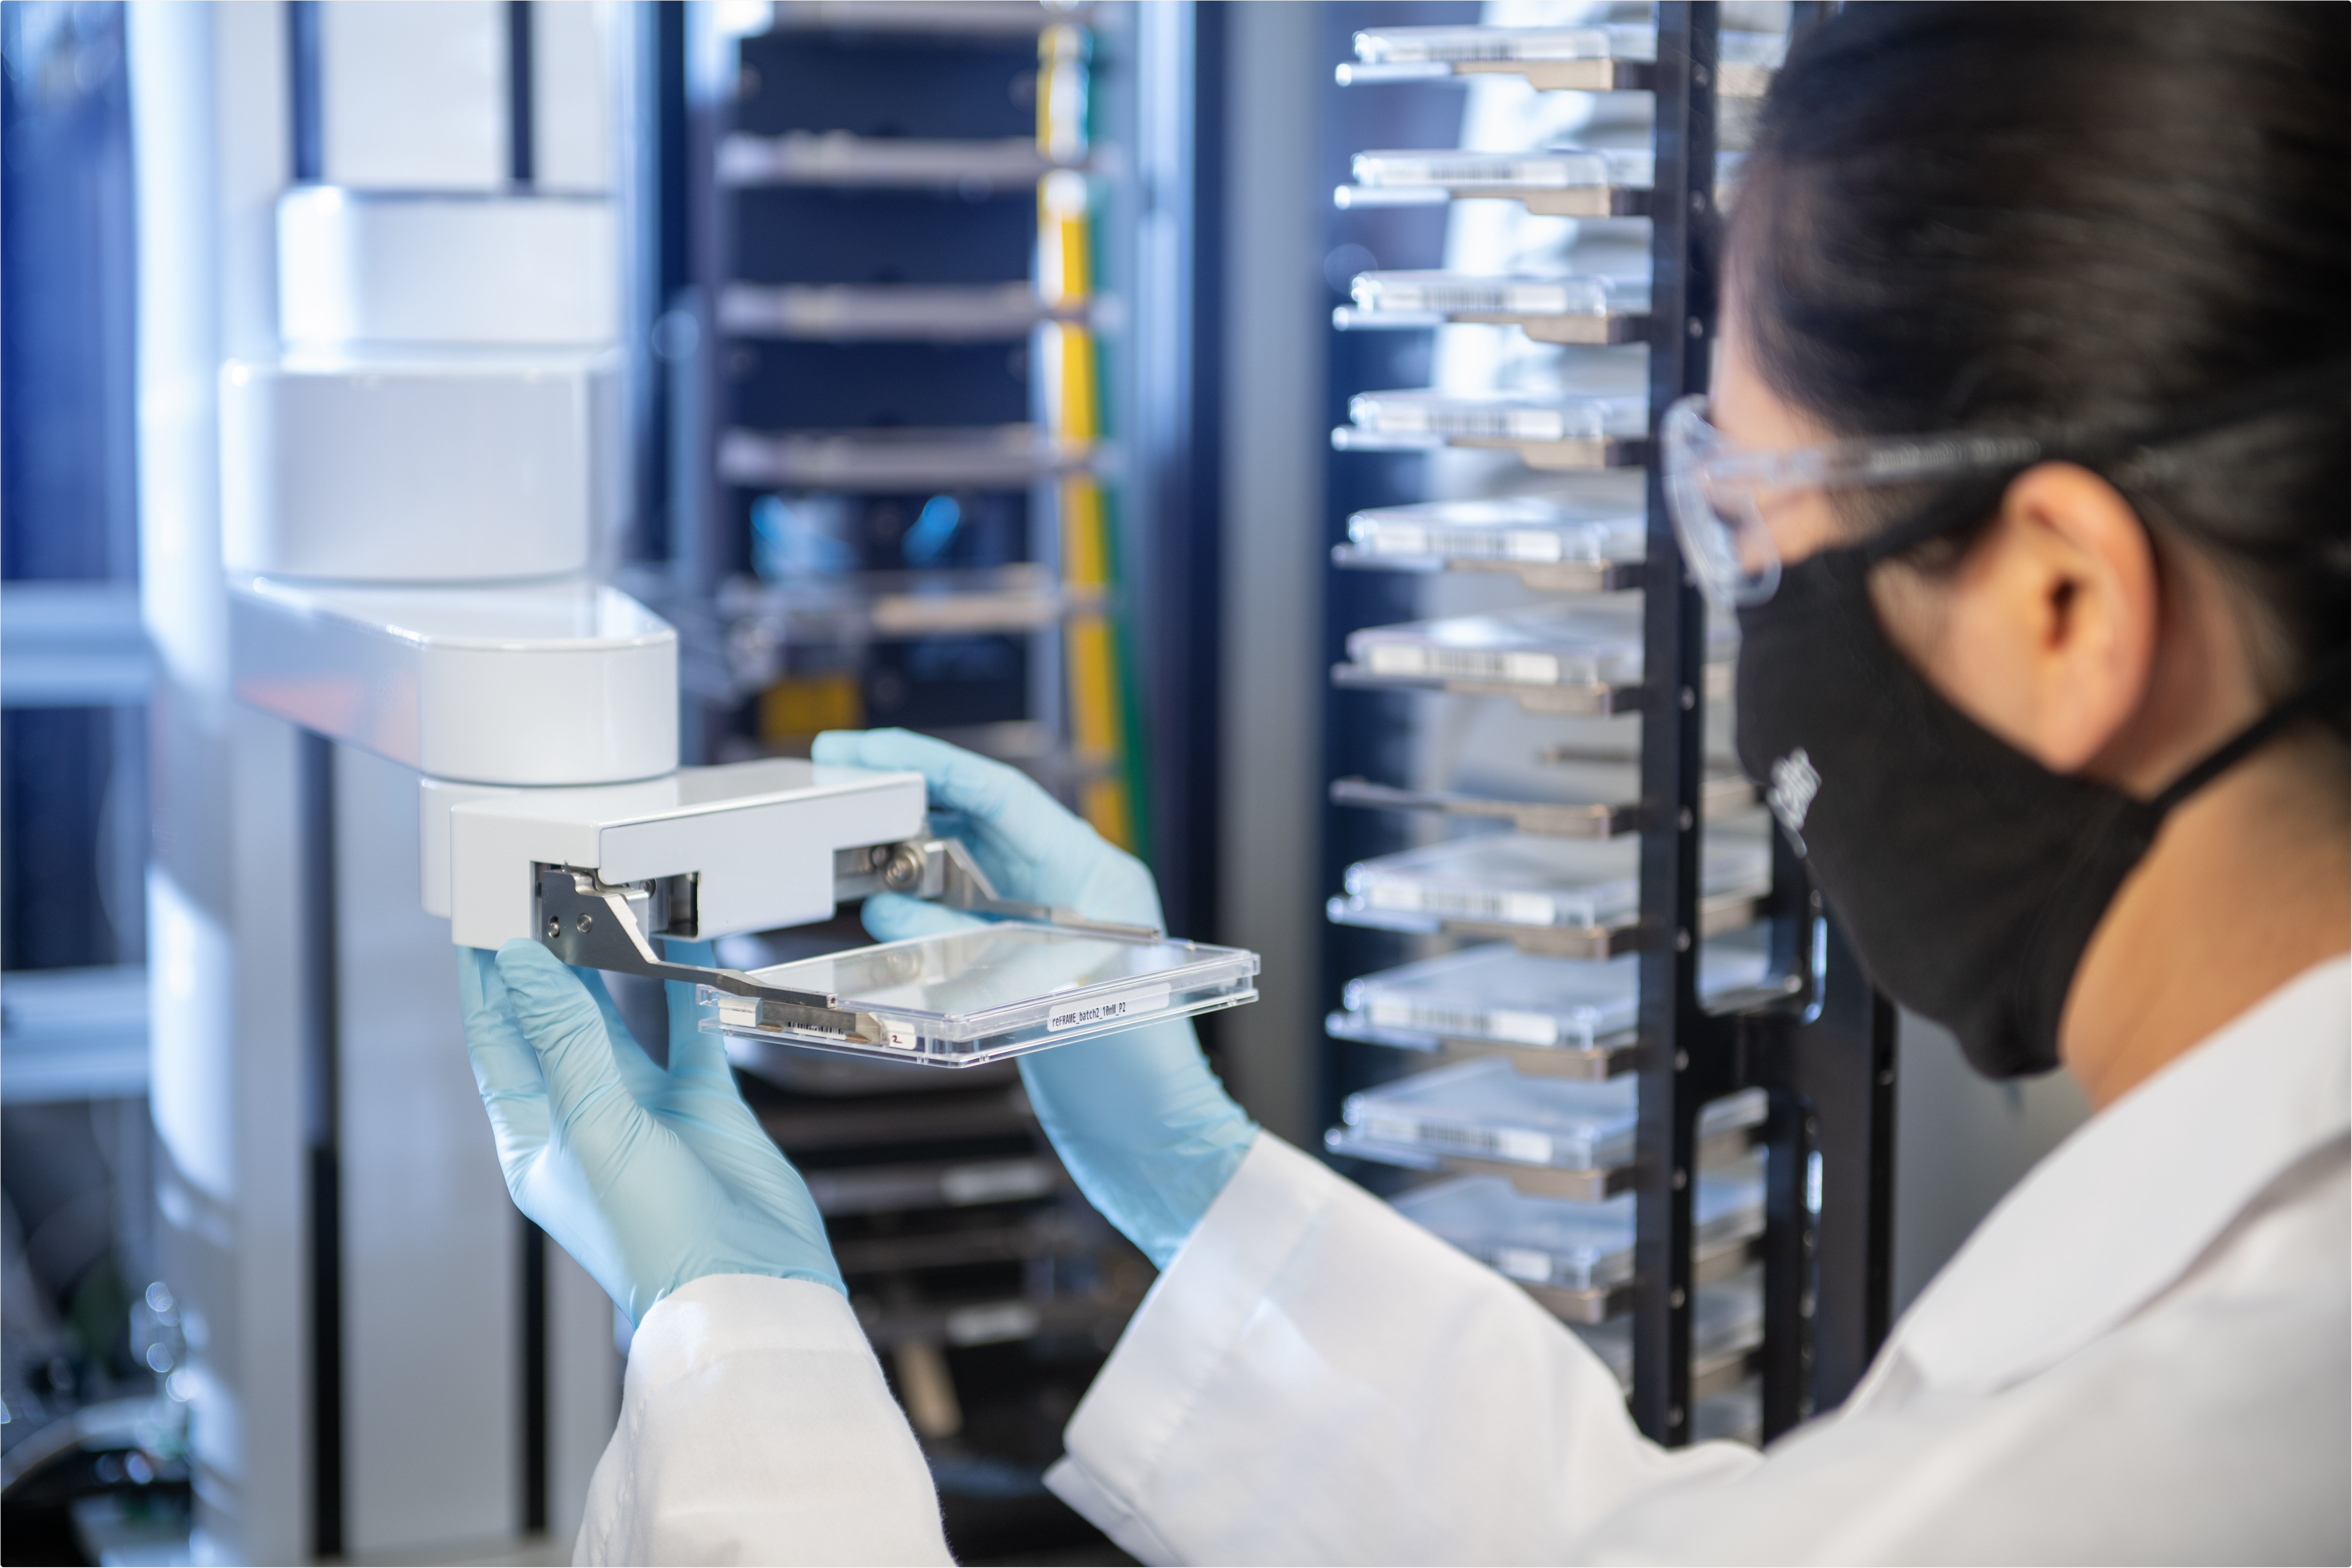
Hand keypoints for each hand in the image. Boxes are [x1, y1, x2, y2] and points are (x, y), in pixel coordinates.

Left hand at [459, 938, 841, 1323]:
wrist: (746, 1285)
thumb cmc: (654, 1237)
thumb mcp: (594, 1127)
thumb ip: (564, 1039)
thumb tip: (520, 964)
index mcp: (536, 1136)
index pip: (499, 1039)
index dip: (489, 981)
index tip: (486, 921)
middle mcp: (586, 1119)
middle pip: (558, 1023)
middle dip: (550, 963)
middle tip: (549, 896)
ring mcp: (646, 1111)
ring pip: (623, 1020)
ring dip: (617, 969)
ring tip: (611, 910)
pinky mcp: (703, 1107)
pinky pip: (692, 1033)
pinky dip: (688, 990)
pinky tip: (688, 950)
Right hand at [812, 728, 1256, 1267]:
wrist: (1152, 1141)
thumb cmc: (1129, 1071)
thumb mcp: (1043, 993)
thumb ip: (958, 947)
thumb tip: (883, 907)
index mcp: (1093, 874)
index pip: (1002, 795)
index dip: (931, 763)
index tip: (864, 749)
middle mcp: (1069, 888)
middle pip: (977, 820)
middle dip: (909, 798)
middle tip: (837, 783)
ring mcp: (1046, 926)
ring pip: (962, 867)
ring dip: (906, 855)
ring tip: (844, 843)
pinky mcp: (1023, 964)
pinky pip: (960, 918)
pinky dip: (916, 911)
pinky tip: (874, 908)